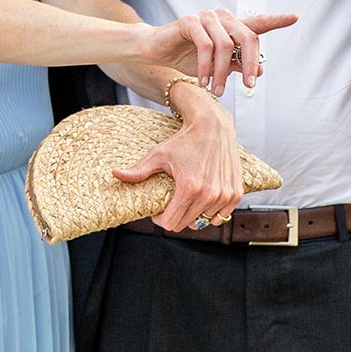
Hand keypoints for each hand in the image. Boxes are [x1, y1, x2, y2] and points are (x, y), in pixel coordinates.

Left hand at [113, 89, 243, 231]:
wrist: (212, 126)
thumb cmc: (183, 141)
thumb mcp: (158, 154)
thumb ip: (138, 170)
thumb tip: (115, 174)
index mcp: (189, 188)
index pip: (170, 223)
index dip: (159, 219)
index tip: (158, 210)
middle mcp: (209, 194)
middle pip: (185, 225)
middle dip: (174, 217)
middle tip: (170, 204)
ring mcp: (224, 195)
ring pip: (203, 222)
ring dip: (193, 214)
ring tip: (186, 198)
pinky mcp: (235, 193)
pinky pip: (219, 217)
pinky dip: (210, 212)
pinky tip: (202, 199)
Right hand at [134, 9, 296, 93]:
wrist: (154, 52)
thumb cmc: (186, 57)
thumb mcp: (217, 66)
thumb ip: (237, 65)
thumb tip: (260, 71)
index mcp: (230, 26)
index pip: (257, 22)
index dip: (276, 20)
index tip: (294, 18)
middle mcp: (221, 17)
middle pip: (248, 37)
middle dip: (251, 64)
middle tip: (249, 87)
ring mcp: (205, 17)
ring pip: (226, 46)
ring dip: (222, 73)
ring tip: (216, 91)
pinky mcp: (189, 21)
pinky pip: (206, 46)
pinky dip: (207, 67)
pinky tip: (203, 82)